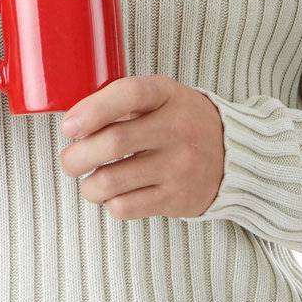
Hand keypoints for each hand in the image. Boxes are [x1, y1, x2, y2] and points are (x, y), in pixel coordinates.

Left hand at [57, 75, 224, 219]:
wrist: (233, 155)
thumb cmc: (180, 122)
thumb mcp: (159, 98)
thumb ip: (119, 103)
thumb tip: (73, 126)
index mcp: (167, 95)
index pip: (129, 94)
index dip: (92, 110)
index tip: (69, 127)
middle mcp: (177, 128)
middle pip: (113, 142)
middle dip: (76, 157)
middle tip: (70, 162)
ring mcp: (179, 166)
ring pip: (112, 181)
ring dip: (89, 186)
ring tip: (91, 182)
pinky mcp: (178, 198)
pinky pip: (125, 207)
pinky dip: (109, 203)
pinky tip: (115, 194)